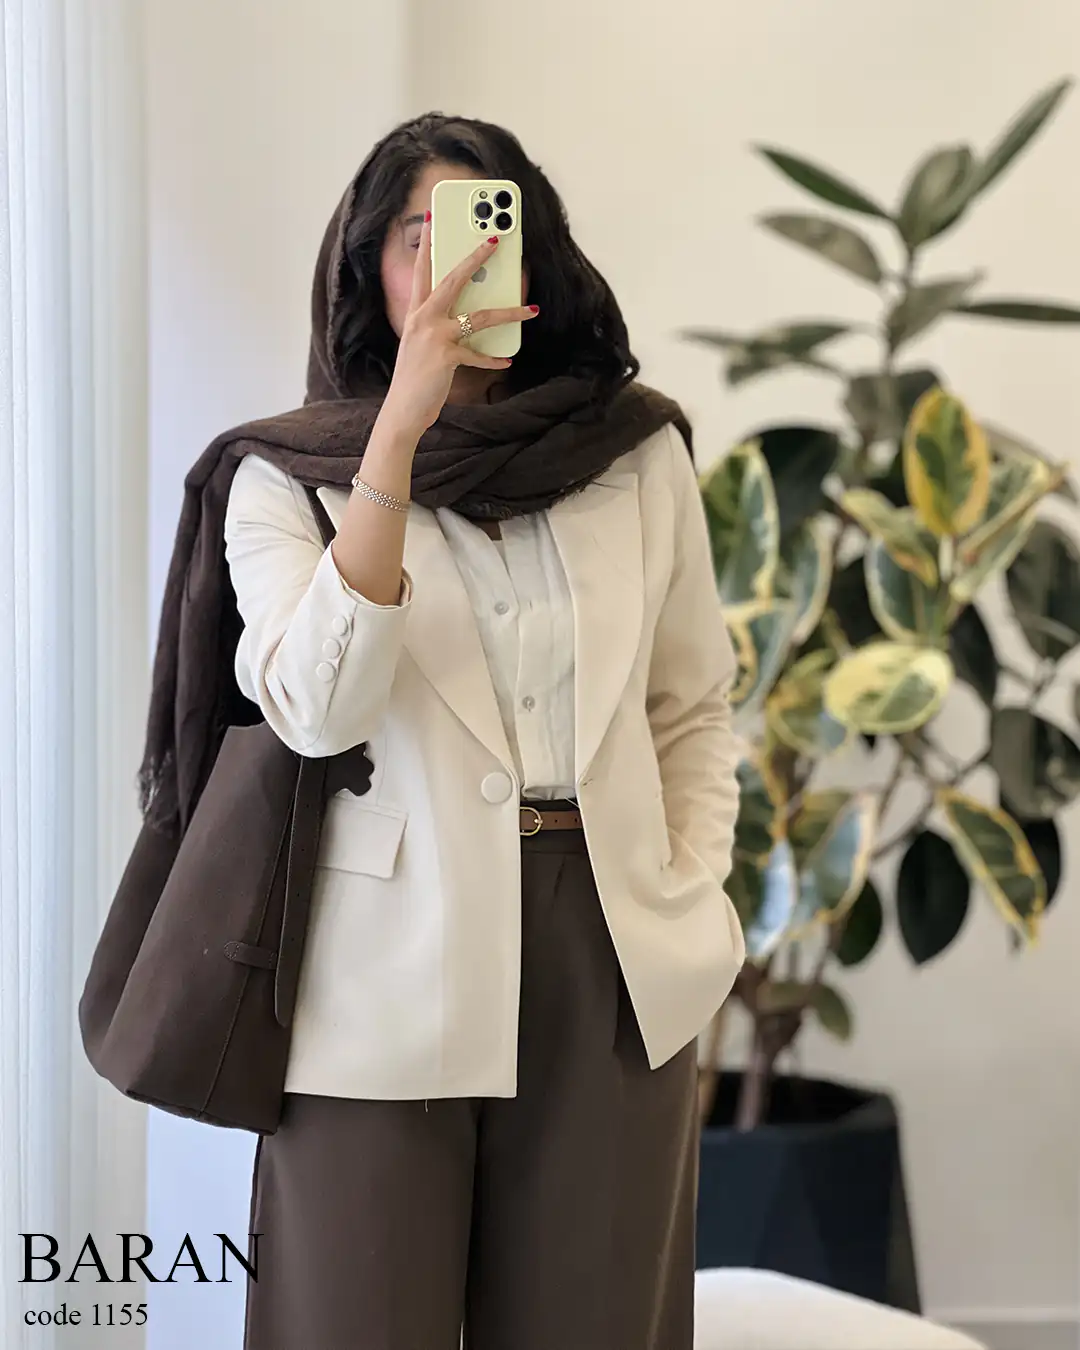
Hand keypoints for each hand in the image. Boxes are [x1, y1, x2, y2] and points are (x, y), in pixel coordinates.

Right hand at [379, 215, 536, 439]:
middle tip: (494, 240)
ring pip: (479, 316)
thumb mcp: (420, 345)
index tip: (433, 219)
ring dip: (509, 312)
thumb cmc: (414, 379)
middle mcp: (423, 318)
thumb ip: (438, 326)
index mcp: (416, 313)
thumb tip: (467, 316)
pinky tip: (506, 361)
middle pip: (454, 279)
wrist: (402, 409)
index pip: (423, 271)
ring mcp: (435, 336)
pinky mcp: (447, 356)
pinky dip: (494, 359)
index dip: (428, 244)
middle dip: (476, 257)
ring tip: (530, 310)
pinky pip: (478, 354)